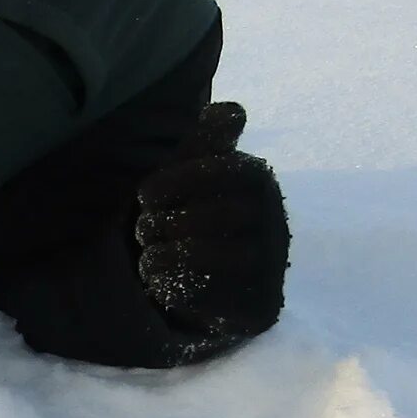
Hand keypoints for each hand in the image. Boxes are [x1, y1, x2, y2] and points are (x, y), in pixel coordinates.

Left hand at [133, 101, 286, 340]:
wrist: (219, 275)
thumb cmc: (197, 207)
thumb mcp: (197, 167)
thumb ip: (207, 137)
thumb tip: (232, 111)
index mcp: (260, 181)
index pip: (227, 170)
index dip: (179, 181)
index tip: (144, 196)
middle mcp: (274, 222)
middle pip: (214, 217)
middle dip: (164, 224)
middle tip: (143, 230)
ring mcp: (270, 268)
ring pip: (207, 258)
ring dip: (161, 255)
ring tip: (148, 253)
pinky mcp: (258, 307)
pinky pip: (207, 295)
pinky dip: (170, 285)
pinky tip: (158, 278)